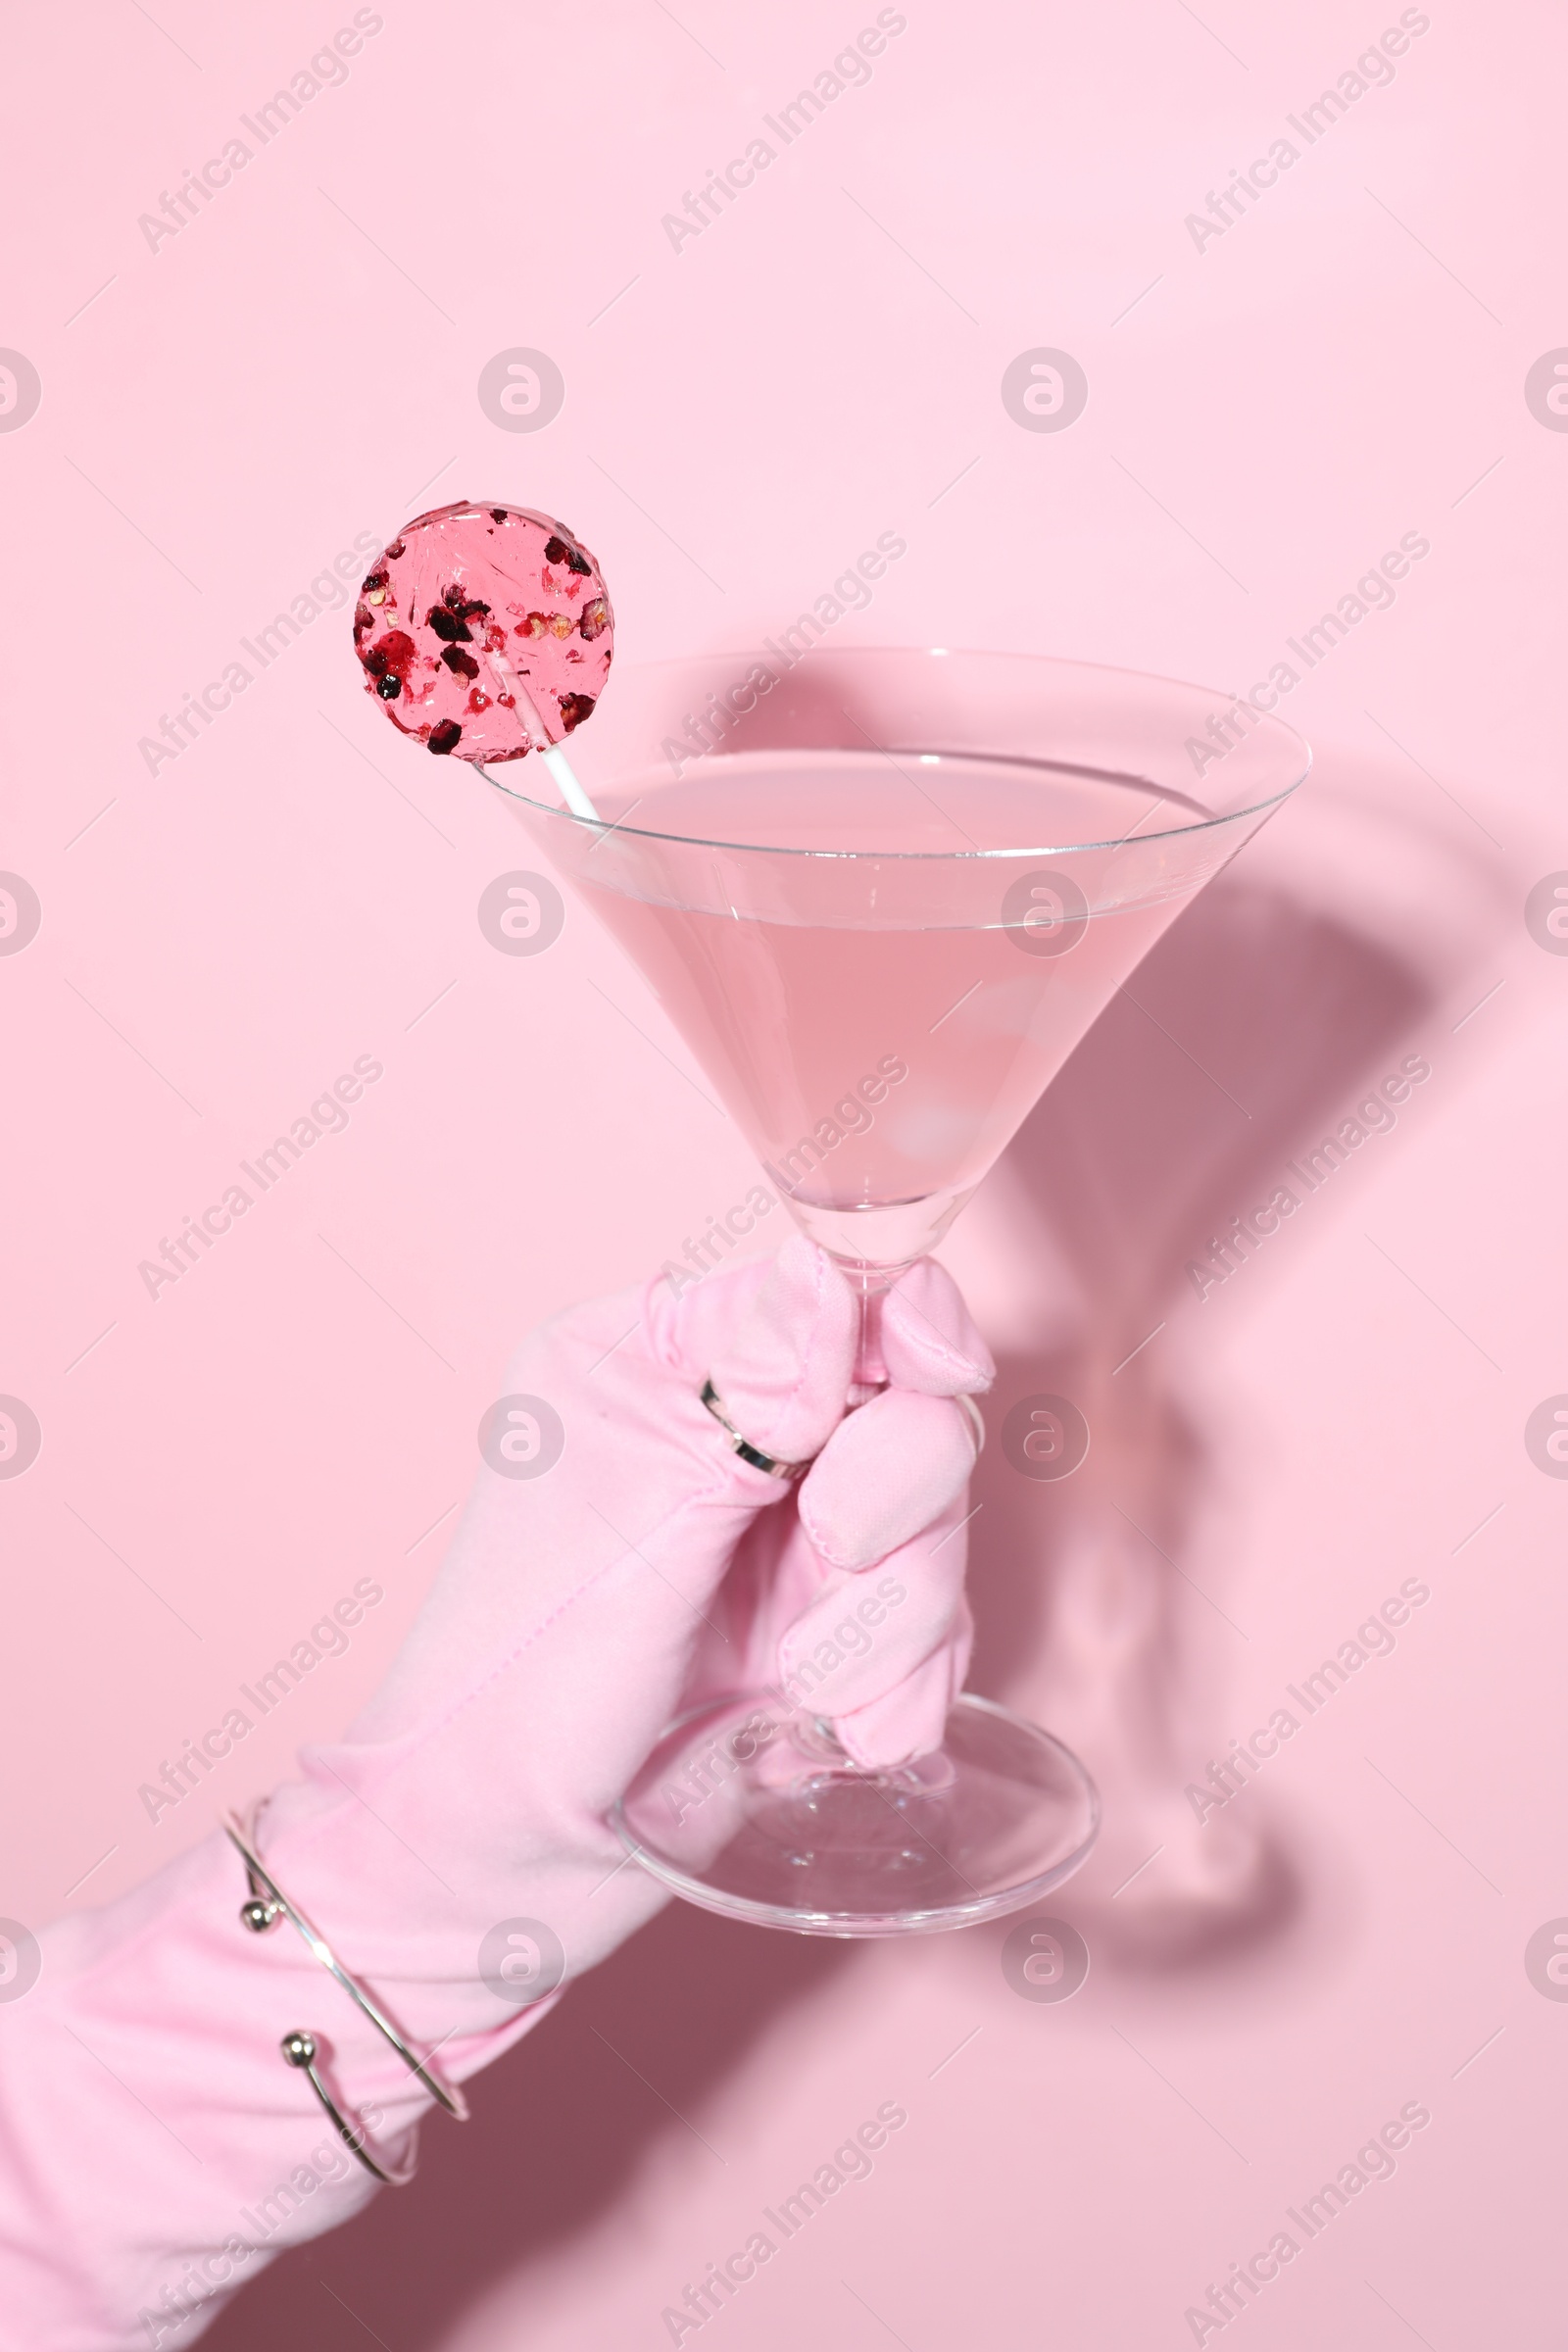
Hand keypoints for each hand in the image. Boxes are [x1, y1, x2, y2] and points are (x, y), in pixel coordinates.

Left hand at [261, 1236, 994, 2061]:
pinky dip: (902, 1683)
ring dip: (895, 1615)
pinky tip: (843, 1733)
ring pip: (935, 1525)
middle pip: (908, 1407)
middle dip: (894, 1499)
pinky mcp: (827, 1631)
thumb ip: (746, 1390)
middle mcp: (732, 1432)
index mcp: (658, 1359)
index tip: (935, 1370)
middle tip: (833, 1556)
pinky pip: (932, 1628)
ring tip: (810, 1687)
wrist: (498, 1866)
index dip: (906, 1324)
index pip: (829, 1291)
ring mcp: (785, 1537)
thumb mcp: (631, 1512)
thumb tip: (835, 1275)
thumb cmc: (512, 1682)